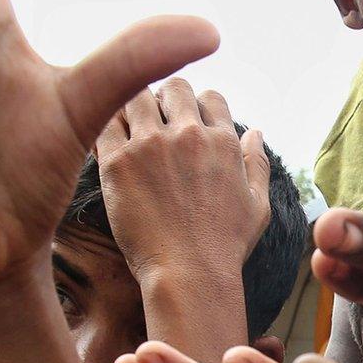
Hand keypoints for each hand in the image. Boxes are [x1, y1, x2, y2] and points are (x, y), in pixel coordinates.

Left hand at [97, 80, 270, 295]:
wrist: (189, 275)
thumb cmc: (225, 248)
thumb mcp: (258, 207)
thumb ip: (256, 164)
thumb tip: (254, 132)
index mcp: (222, 142)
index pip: (210, 97)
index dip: (197, 107)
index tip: (185, 123)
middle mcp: (188, 135)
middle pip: (173, 87)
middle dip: (165, 98)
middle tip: (154, 121)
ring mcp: (151, 146)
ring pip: (135, 96)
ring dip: (133, 106)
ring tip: (128, 129)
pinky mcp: (118, 162)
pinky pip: (105, 124)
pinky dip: (106, 127)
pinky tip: (108, 144)